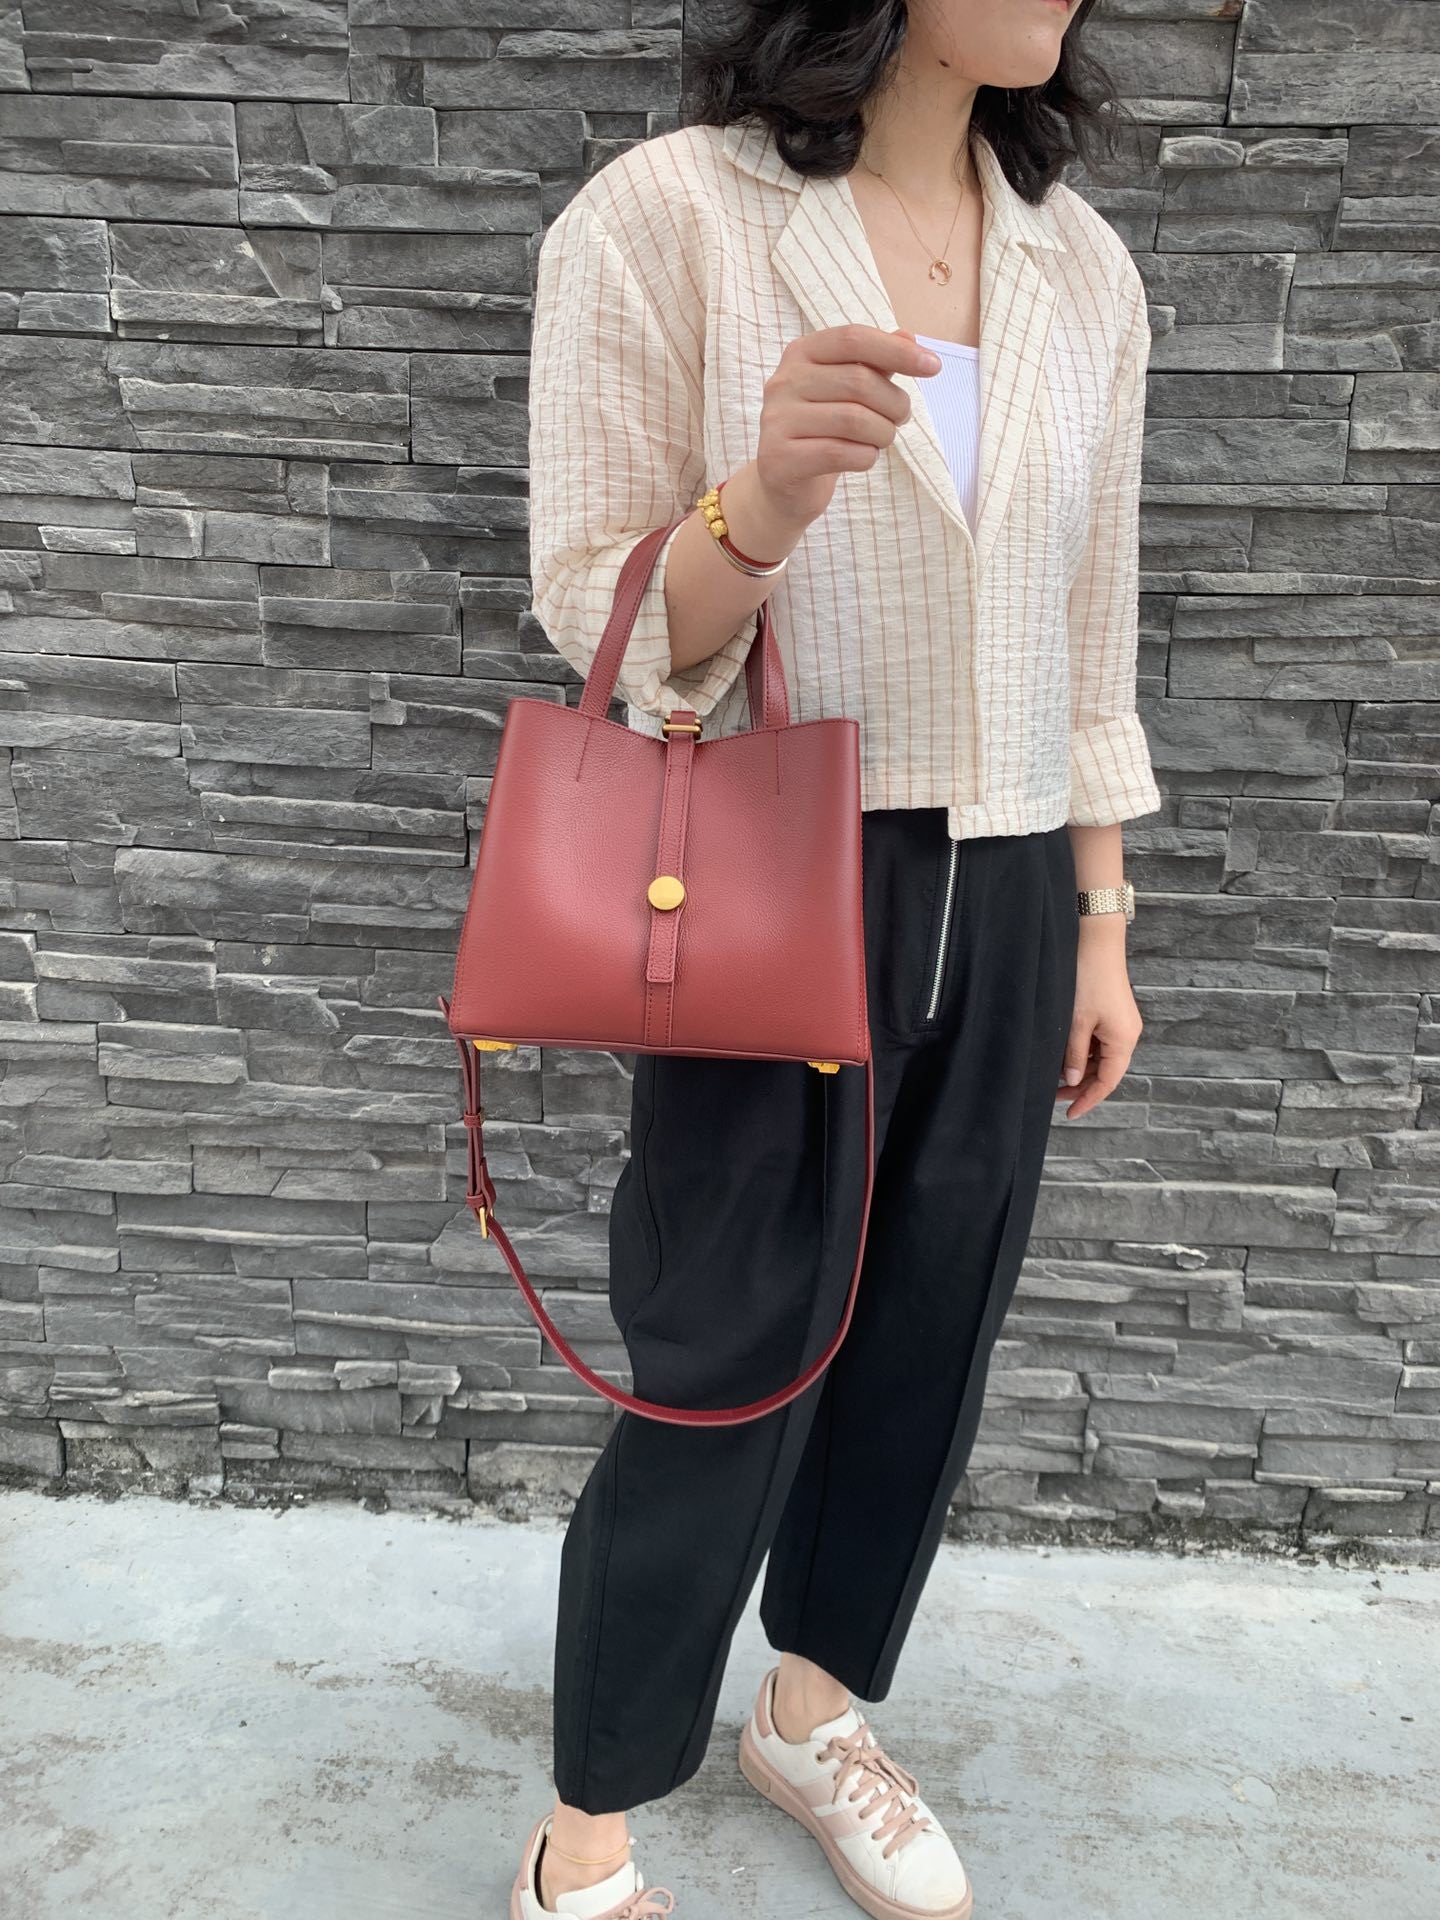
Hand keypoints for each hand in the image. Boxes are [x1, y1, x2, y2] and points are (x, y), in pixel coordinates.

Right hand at [749, 323, 942, 529]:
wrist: (784, 482)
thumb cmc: (823, 430)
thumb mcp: (848, 392)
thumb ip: (875, 364)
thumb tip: (909, 337)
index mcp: (801, 354)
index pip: (853, 339)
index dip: (896, 350)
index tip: (934, 366)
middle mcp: (784, 381)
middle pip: (858, 381)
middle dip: (894, 402)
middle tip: (901, 418)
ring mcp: (777, 420)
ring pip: (854, 420)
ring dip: (883, 433)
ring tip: (882, 439)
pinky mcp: (779, 458)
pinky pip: (841, 453)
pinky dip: (866, 457)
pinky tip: (864, 457)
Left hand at [1056, 921, 1141, 1120]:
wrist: (1096, 942)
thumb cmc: (1088, 979)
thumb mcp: (1076, 1021)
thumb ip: (1074, 1054)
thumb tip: (1072, 1079)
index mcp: (1123, 1040)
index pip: (1108, 1082)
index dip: (1088, 1099)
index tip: (1070, 1113)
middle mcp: (1127, 1035)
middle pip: (1106, 1072)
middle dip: (1081, 1086)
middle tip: (1054, 1096)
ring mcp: (1121, 1024)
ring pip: (1102, 1058)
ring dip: (1082, 1069)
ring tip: (1055, 1078)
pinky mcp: (1113, 1014)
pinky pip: (1100, 1043)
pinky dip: (1084, 1053)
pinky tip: (1065, 1056)